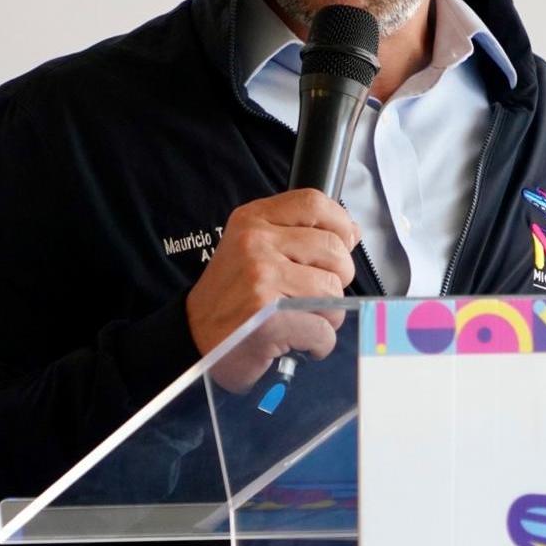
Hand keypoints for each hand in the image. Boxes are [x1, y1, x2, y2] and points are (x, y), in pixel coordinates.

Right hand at [185, 189, 358, 392]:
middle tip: (316, 294)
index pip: (314, 202)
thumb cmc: (232, 294)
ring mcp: (261, 279)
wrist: (194, 336)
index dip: (340, 223)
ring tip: (303, 318)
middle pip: (334, 250)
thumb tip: (351, 231)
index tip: (343, 243)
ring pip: (333, 292)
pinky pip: (323, 328)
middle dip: (337, 278)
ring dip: (328, 314)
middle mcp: (256, 243)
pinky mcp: (268, 319)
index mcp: (253, 220)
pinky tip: (301, 341)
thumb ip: (298, 233)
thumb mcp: (254, 246)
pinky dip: (320, 342)